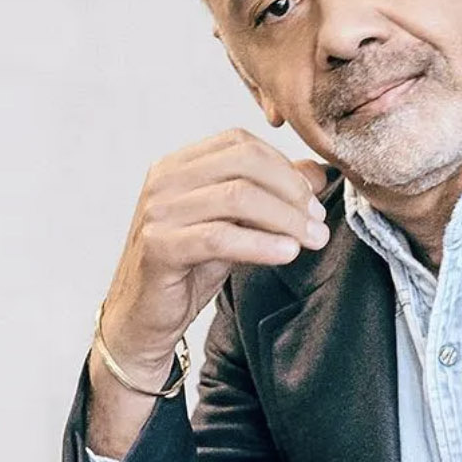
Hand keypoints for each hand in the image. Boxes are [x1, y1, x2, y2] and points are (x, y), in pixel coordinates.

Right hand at [96, 128, 330, 386]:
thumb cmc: (190, 268)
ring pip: (238, 196)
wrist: (143, 318)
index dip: (284, 167)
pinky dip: (261, 243)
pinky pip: (221, 237)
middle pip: (244, 162)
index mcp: (180, 164)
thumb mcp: (236, 224)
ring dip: (286, 218)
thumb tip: (317, 172)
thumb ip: (271, 196)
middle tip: (318, 221)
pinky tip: (287, 253)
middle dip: (291, 190)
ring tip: (313, 240)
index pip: (242, 143)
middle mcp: (165, 179)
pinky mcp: (159, 246)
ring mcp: (158, 211)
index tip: (312, 199)